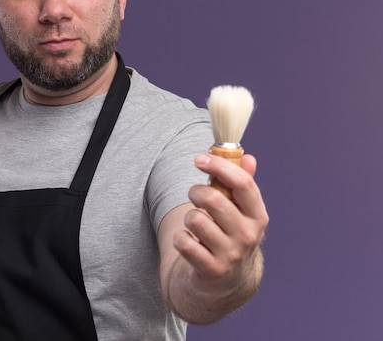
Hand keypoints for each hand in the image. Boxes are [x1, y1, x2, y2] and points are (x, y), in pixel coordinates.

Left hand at [173, 153, 267, 293]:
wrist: (227, 280)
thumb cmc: (231, 233)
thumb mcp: (241, 211)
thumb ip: (242, 183)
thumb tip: (248, 157)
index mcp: (258, 216)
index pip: (243, 183)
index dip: (219, 166)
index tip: (199, 158)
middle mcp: (248, 235)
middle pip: (213, 199)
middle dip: (196, 191)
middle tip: (194, 195)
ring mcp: (231, 254)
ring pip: (195, 219)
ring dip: (188, 217)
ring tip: (195, 223)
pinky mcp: (211, 269)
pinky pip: (184, 242)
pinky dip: (179, 238)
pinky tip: (189, 241)